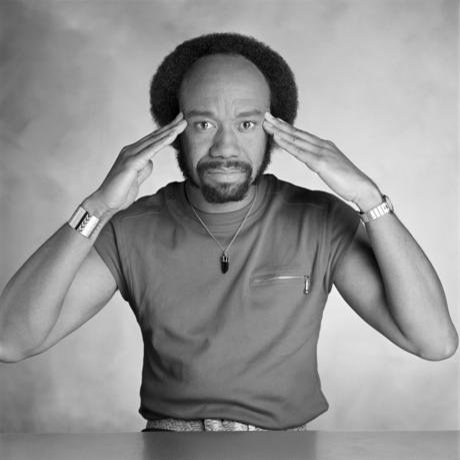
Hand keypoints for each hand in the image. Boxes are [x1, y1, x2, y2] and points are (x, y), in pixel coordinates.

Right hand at [89, 113, 186, 214]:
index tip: (178, 123)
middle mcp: (131, 150)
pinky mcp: (131, 163)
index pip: (153, 139)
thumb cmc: (120, 192)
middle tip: (184, 116)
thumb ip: (144, 167)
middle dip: (170, 126)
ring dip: (170, 131)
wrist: (106, 202)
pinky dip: (163, 142)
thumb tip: (150, 161)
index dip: (166, 131)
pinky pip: (151, 150)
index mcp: (133, 153)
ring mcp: (130, 155)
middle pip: (155, 135)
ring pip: (154, 140)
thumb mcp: (137, 177)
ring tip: (183, 123)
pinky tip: (172, 136)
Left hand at [263, 112, 380, 209]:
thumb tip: (310, 161)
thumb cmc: (347, 181)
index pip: (302, 135)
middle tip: (266, 116)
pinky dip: (286, 143)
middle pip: (297, 133)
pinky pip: (299, 152)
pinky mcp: (320, 162)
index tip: (276, 121)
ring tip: (267, 123)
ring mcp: (321, 152)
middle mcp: (322, 145)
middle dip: (280, 124)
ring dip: (279, 130)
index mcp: (324, 146)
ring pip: (296, 139)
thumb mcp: (330, 168)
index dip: (288, 127)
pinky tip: (276, 138)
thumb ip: (318, 162)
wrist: (362, 187)